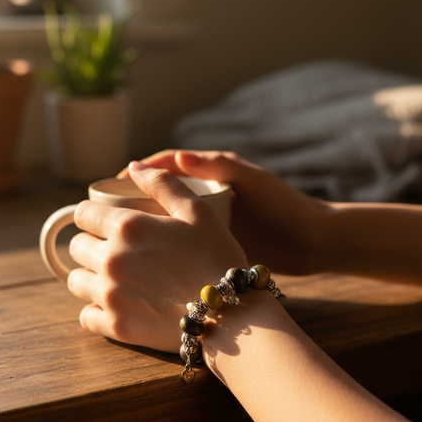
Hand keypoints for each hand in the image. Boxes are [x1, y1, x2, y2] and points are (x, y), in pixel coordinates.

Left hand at [67, 161, 247, 351]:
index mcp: (128, 227)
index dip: (92, 216)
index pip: (82, 214)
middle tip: (116, 251)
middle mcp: (112, 259)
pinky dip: (96, 311)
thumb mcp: (198, 211)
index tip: (105, 223)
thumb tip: (133, 166)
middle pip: (76, 247)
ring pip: (76, 281)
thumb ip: (163, 184)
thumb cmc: (218, 258)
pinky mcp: (116, 327)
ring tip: (116, 279)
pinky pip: (86, 317)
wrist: (232, 314)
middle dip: (91, 245)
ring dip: (90, 277)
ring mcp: (111, 296)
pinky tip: (117, 306)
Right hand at [121, 150, 329, 274]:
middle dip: (131, 203)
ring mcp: (207, 223)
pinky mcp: (211, 246)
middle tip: (107, 218)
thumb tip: (177, 157)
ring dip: (142, 230)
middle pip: (158, 195)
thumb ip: (219, 165)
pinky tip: (144, 264)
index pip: (165, 166)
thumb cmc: (286, 206)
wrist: (315, 243)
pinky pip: (179, 245)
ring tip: (119, 243)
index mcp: (211, 174)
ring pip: (165, 222)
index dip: (138, 173)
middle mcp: (204, 196)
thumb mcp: (254, 180)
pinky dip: (161, 251)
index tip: (114, 184)